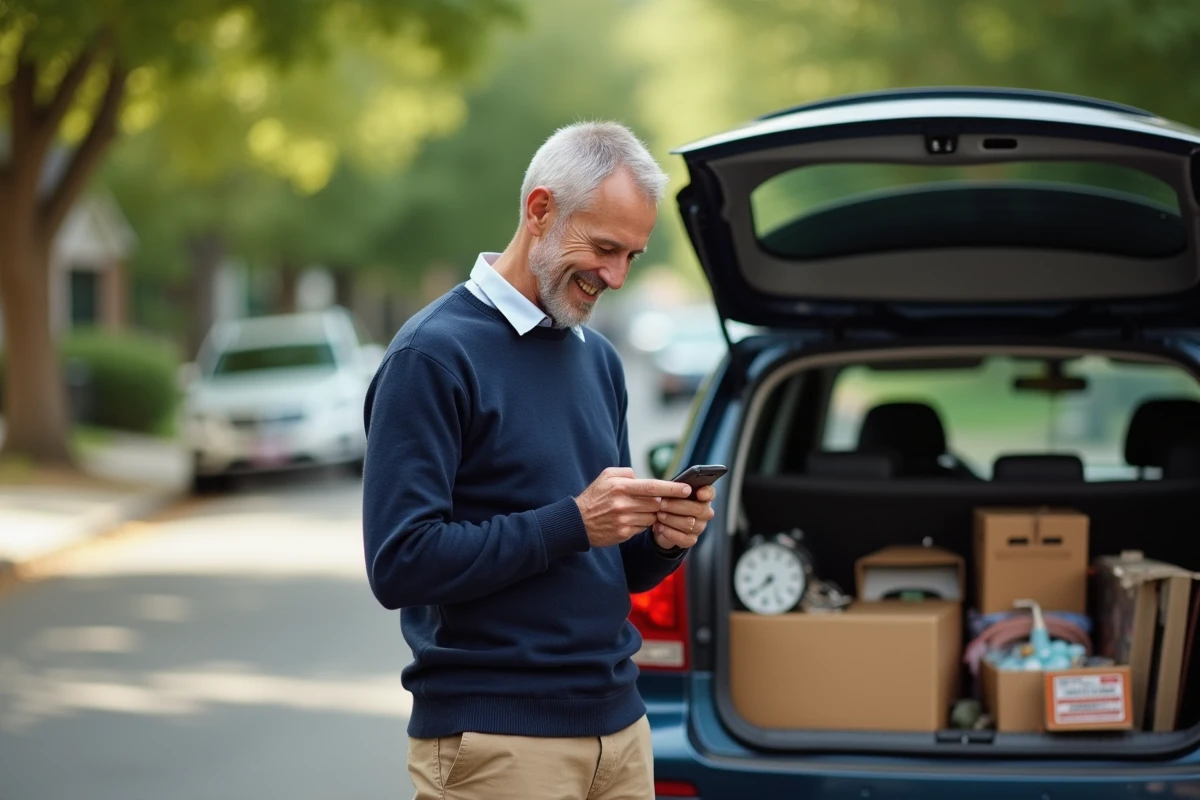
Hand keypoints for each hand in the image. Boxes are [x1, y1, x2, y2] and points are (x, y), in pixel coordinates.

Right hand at [575, 467, 693, 547]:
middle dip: (662, 502)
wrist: (577, 522)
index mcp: (620, 487)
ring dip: (653, 514)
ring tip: (641, 509)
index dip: (672, 488)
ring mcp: (624, 520)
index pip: (652, 486)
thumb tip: (646, 479)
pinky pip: (643, 528)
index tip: (687, 489)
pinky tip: (633, 519)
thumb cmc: (594, 496)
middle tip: (661, 500)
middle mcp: (623, 504)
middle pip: (656, 503)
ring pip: (652, 517)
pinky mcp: (623, 533)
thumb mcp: (607, 476)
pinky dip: (643, 523)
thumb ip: (627, 473)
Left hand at [652, 483, 715, 550]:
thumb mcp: (671, 492)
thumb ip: (675, 488)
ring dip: (671, 519)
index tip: (698, 493)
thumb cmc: (669, 501)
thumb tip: (673, 487)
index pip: (710, 493)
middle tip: (662, 503)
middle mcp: (705, 512)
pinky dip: (669, 533)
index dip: (706, 493)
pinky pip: (684, 539)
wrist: (661, 522)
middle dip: (677, 506)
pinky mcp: (691, 539)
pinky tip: (659, 527)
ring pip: (689, 524)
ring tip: (659, 515)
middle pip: (698, 509)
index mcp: (702, 496)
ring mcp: (699, 527)